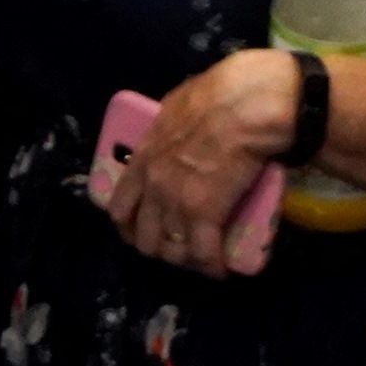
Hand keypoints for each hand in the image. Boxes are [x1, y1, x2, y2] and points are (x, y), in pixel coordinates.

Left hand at [106, 48, 293, 276]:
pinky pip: (204, 254)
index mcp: (143, 157)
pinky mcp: (205, 215)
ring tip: (202, 258)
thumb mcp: (177, 107)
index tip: (143, 232)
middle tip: (180, 248)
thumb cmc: (219, 96)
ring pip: (172, 250)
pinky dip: (212, 266)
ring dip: (187, 260)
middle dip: (161, 249)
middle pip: (143, 237)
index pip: (119, 207)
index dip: (129, 227)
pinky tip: (221, 269)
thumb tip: (176, 134)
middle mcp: (153, 185)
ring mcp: (176, 202)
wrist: (246, 106)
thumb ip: (169, 130)